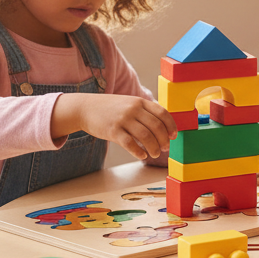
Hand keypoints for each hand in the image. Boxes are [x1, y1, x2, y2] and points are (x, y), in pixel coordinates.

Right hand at [53, 94, 175, 160]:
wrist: (84, 108)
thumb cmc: (111, 109)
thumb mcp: (129, 103)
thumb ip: (144, 112)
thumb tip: (163, 128)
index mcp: (140, 102)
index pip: (163, 113)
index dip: (171, 126)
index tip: (173, 136)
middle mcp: (133, 109)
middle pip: (156, 126)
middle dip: (164, 140)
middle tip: (165, 148)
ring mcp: (122, 119)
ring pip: (145, 136)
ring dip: (154, 148)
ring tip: (155, 154)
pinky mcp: (112, 130)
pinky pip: (130, 144)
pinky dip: (138, 152)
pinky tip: (142, 156)